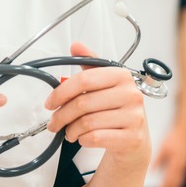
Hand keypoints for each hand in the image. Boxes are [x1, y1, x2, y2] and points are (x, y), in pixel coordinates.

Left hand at [44, 42, 149, 167]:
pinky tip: (83, 138)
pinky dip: (83, 140)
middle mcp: (131, 94)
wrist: (135, 139)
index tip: (50, 103)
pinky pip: (95, 138)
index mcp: (122, 76)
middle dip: (61, 115)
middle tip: (54, 123)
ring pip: (87, 123)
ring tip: (70, 131)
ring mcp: (134, 116)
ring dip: (71, 130)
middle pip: (82, 103)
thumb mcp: (105, 84)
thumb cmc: (117, 109)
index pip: (84, 80)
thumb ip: (90, 64)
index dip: (61, 92)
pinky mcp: (132, 137)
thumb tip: (76, 46)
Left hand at [151, 124, 185, 186]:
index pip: (169, 182)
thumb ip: (158, 160)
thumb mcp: (163, 147)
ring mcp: (185, 166)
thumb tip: (152, 172)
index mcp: (176, 164)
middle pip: (175, 186)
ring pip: (179, 183)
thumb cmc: (173, 137)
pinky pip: (181, 178)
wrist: (185, 129)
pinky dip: (176, 185)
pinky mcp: (185, 163)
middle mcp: (182, 167)